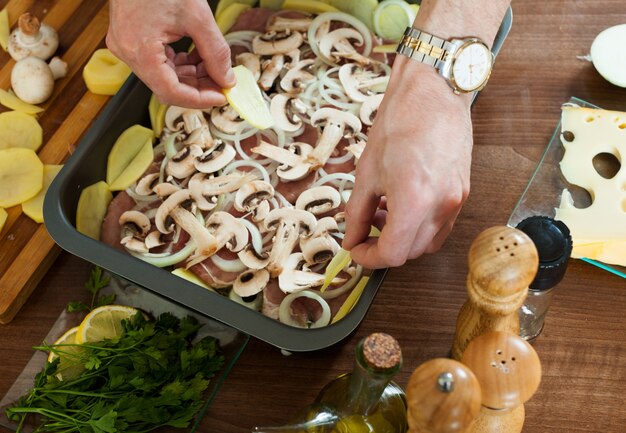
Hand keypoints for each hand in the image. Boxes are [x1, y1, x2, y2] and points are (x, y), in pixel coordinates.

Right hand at [106, 0, 234, 107]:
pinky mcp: (130, 38)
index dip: (199, 100)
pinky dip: (180, 63)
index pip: (171, 93)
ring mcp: (126, 46)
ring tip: (214, 68)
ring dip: (191, 76)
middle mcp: (128, 53)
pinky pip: (158, 62)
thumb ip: (215, 52)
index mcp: (139, 51)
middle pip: (167, 87)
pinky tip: (198, 57)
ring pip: (164, 76)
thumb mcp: (197, 16)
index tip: (221, 97)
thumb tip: (227, 80)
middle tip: (223, 84)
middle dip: (198, 88)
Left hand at [342, 58, 472, 268]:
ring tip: (384, 213)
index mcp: (415, 202)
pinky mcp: (463, 192)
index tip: (355, 249)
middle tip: (365, 230)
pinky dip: (420, 226)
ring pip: (427, 243)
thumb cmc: (398, 123)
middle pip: (410, 253)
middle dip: (384, 247)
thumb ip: (357, 214)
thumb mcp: (366, 173)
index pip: (392, 254)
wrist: (433, 93)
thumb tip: (351, 240)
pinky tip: (403, 204)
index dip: (369, 257)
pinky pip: (441, 226)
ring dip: (403, 238)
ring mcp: (457, 201)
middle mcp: (441, 207)